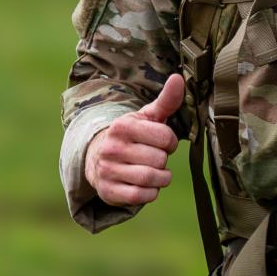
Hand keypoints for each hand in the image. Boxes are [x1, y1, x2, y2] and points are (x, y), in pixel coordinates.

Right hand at [84, 73, 185, 207]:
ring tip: (155, 172)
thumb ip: (166, 100)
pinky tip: (146, 185)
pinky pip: (141, 197)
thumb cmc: (132, 136)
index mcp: (122, 126)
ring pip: (151, 179)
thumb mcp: (147, 117)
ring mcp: (107, 170)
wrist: (98, 158)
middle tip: (155, 158)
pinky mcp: (107, 191)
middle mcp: (111, 147)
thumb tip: (178, 78)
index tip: (163, 143)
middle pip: (159, 160)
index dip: (170, 142)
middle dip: (163, 161)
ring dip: (161, 178)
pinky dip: (150, 193)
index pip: (164, 137)